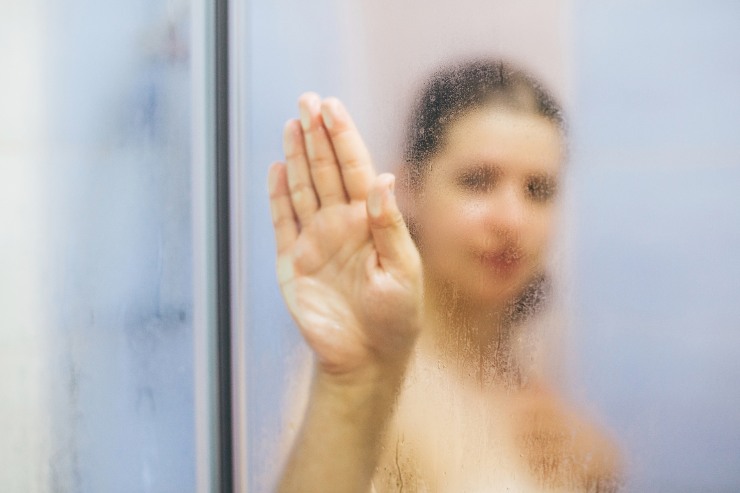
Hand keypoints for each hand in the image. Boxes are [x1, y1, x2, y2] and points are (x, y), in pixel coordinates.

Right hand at [268, 93, 421, 378]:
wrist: (366, 358)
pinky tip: (278, 168)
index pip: (355, 169)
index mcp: (370, 221)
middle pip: (326, 170)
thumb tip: (381, 177)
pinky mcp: (292, 261)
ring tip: (292, 123)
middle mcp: (341, 224)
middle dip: (317, 134)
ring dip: (297, 156)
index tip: (332, 107)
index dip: (343, 137)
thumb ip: (390, 225)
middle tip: (306, 99)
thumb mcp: (402, 270)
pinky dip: (277, 195)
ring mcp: (315, 240)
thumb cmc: (396, 316)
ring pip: (303, 188)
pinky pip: (282, 221)